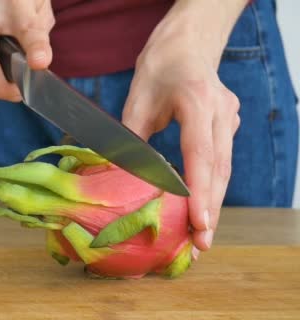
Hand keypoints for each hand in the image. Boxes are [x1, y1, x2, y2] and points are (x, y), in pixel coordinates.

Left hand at [121, 0, 245, 252]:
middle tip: (201, 246)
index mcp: (198, 102)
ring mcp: (229, 119)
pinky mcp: (227, 126)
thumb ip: (131, 137)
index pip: (202, 153)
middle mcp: (221, 113)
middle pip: (220, 170)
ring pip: (224, 170)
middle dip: (210, 210)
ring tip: (201, 239)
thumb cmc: (160, 67)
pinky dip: (211, 188)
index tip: (199, 223)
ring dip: (213, 205)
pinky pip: (220, 162)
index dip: (200, 191)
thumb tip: (119, 176)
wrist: (189, 44)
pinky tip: (201, 211)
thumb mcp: (138, 98)